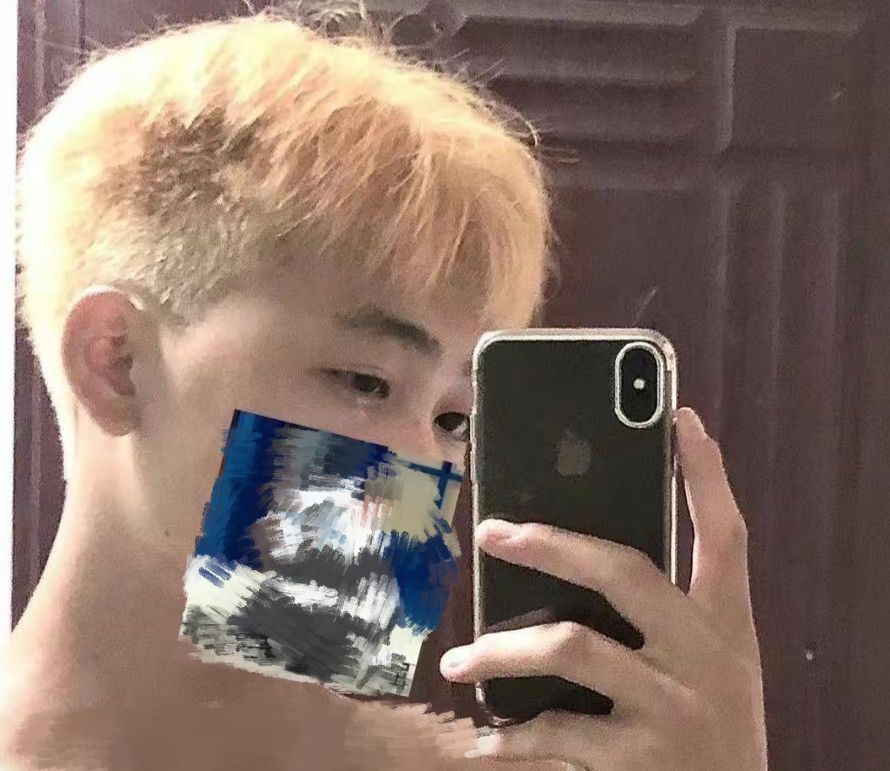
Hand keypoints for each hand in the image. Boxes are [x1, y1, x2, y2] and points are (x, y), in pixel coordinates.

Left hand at [440, 408, 767, 770]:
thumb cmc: (713, 727)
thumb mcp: (715, 666)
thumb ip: (670, 616)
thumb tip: (583, 559)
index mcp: (726, 626)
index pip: (726, 535)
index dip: (706, 475)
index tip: (681, 419)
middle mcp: (703, 658)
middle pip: (624, 570)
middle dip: (552, 542)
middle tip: (492, 532)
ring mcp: (670, 708)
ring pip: (570, 646)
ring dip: (500, 652)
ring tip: (457, 662)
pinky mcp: (637, 761)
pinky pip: (556, 732)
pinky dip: (512, 738)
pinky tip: (485, 740)